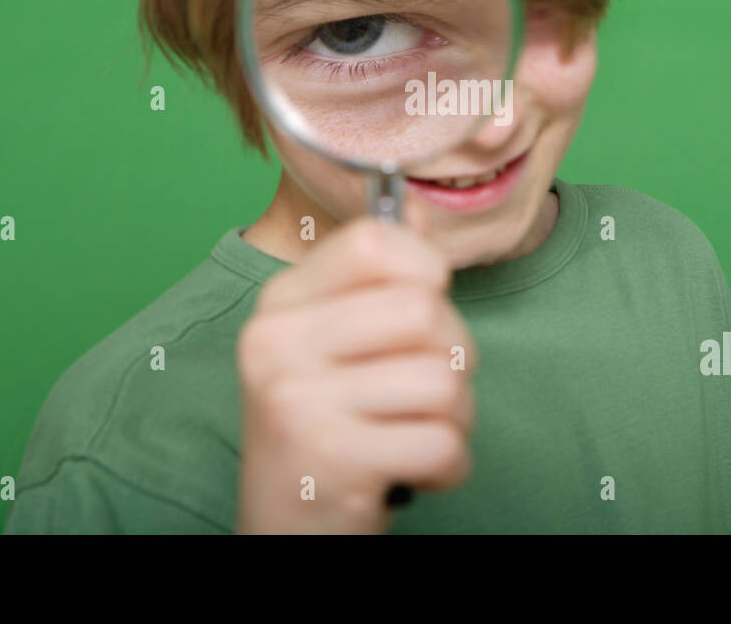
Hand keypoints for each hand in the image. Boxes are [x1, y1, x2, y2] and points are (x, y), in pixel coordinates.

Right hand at [235, 216, 477, 532]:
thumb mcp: (337, 344)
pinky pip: (442, 443)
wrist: (288, 528)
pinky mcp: (329, 459)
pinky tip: (411, 471)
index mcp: (281, 303)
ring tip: (413, 433)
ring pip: (442, 379)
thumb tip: (414, 202)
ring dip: (454, 419)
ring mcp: (297, 400)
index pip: (374, 240)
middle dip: (452, 356)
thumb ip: (378, 275)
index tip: (424, 302)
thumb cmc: (328, 428)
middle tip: (421, 392)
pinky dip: (448, 466)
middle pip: (423, 309)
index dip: (426, 268)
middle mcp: (276, 343)